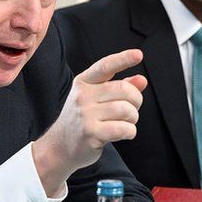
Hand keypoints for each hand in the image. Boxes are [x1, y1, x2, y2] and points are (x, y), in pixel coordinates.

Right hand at [33, 49, 146, 194]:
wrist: (59, 147)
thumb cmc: (81, 121)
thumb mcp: (95, 99)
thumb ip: (119, 87)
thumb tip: (141, 80)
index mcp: (84, 82)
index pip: (105, 66)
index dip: (123, 59)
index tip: (138, 55)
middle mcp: (83, 96)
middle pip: (124, 90)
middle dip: (136, 101)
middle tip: (131, 110)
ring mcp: (85, 114)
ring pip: (126, 110)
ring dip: (133, 119)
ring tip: (125, 123)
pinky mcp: (91, 133)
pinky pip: (123, 128)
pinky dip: (130, 132)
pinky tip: (123, 133)